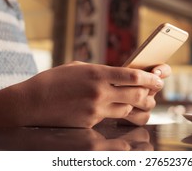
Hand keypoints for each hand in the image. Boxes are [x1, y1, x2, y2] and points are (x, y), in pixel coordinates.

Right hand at [22, 61, 164, 127]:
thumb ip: (101, 71)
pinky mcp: (89, 123)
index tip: (159, 78)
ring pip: (128, 110)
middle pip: (136, 95)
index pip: (133, 76)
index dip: (151, 78)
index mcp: (97, 73)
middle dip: (150, 94)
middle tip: (154, 93)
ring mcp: (95, 110)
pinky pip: (112, 119)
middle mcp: (99, 92)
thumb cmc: (54, 81)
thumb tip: (120, 75)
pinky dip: (119, 114)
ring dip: (138, 107)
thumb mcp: (78, 68)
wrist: (32, 103)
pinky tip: (120, 110)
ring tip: (142, 102)